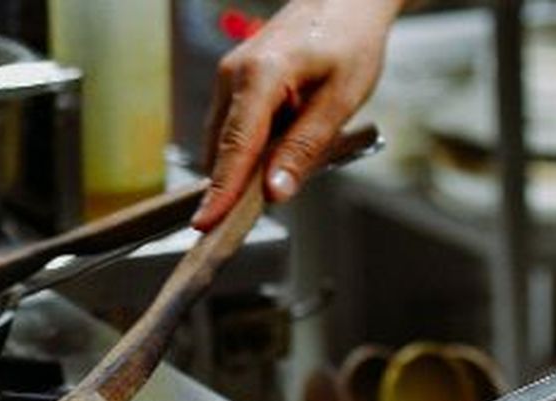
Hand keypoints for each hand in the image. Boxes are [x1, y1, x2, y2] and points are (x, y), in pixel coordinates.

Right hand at [191, 0, 403, 230]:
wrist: (345, 2)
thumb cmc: (349, 42)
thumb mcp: (339, 101)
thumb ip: (305, 148)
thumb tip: (275, 192)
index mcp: (260, 75)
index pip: (235, 146)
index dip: (222, 190)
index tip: (206, 224)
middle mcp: (233, 74)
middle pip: (223, 148)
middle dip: (233, 186)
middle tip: (252, 218)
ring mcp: (229, 76)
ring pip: (226, 141)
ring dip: (247, 166)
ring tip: (288, 165)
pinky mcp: (234, 82)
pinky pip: (233, 127)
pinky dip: (251, 148)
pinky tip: (282, 146)